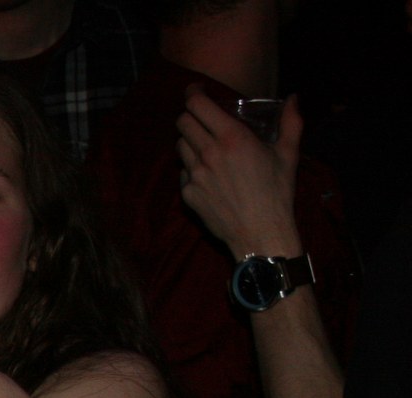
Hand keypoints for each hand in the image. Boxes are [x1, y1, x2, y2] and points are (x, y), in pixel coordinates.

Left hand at [177, 86, 302, 256]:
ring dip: (190, 141)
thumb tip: (293, 98)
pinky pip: (183, 172)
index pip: (197, 105)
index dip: (192, 94)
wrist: (260, 231)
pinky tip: (208, 173)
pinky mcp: (188, 193)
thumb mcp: (288, 154)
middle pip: (183, 122)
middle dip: (189, 116)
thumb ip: (291, 122)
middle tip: (200, 118)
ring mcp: (195, 174)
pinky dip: (191, 167)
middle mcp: (208, 152)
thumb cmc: (277, 192)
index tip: (195, 91)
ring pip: (180, 146)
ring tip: (206, 145)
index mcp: (232, 137)